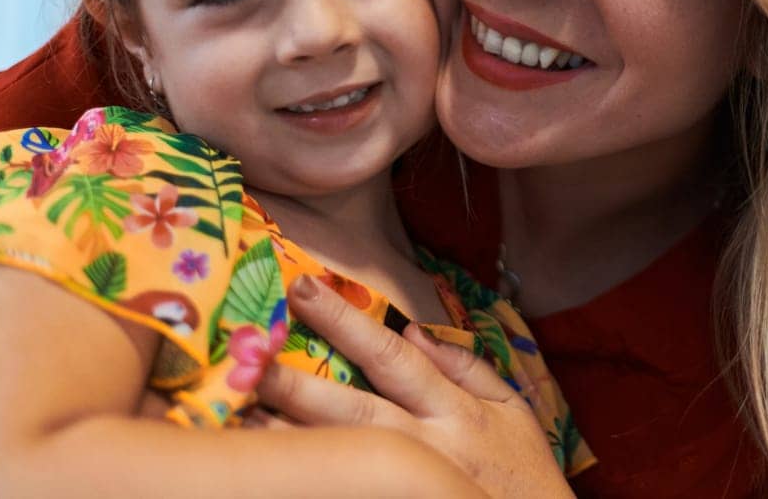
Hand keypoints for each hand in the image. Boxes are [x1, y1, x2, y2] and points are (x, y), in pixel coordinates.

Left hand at [257, 276, 572, 498]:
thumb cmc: (525, 473)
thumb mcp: (511, 410)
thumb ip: (465, 367)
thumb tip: (413, 330)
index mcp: (456, 410)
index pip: (392, 357)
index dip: (348, 323)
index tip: (306, 289)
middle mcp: (427, 446)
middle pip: (354, 409)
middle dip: (301, 380)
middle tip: (251, 352)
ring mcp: (409, 482)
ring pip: (343, 456)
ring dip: (292, 434)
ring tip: (242, 412)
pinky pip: (350, 488)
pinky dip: (317, 474)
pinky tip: (279, 468)